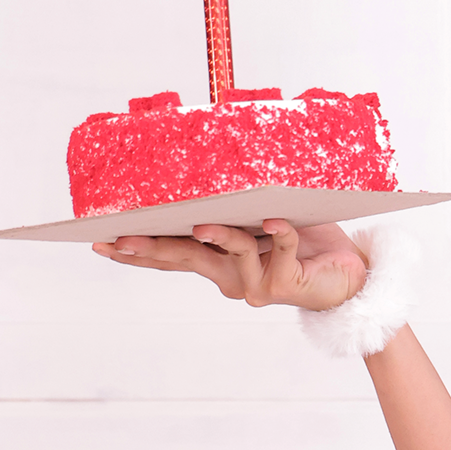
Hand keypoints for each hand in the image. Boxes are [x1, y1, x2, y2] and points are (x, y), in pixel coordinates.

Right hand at [91, 219, 369, 310]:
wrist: (349, 277)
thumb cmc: (307, 241)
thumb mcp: (263, 218)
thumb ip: (238, 207)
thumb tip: (210, 165)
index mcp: (219, 262)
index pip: (171, 256)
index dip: (136, 250)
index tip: (101, 240)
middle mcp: (231, 278)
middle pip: (185, 258)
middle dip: (152, 248)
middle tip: (121, 238)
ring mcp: (256, 284)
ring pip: (231, 254)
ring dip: (219, 236)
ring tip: (203, 224)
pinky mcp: (284, 284)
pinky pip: (280, 249)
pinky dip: (279, 234)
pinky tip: (274, 221)